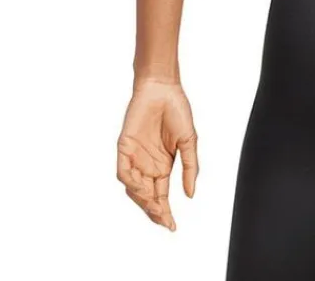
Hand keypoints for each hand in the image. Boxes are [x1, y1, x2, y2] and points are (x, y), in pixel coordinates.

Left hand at [116, 78, 198, 230]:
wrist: (163, 88)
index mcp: (163, 165)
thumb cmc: (177, 110)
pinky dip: (132, 184)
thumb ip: (189, 168)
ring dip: (143, 200)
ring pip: (134, 189)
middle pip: (147, 197)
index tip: (172, 227)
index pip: (161, 195)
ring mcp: (135, 157)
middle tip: (164, 220)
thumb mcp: (189, 141)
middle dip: (154, 211)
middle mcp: (148, 164)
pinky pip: (124, 172)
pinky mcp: (124, 147)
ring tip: (156, 206)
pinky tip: (144, 188)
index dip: (165, 212)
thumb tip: (190, 195)